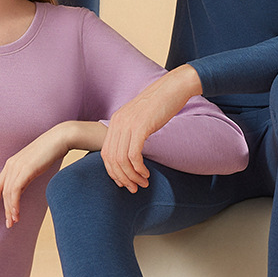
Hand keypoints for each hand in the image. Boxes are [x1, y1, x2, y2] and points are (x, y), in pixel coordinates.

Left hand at [0, 121, 105, 227]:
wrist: (59, 139)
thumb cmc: (49, 152)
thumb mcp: (33, 166)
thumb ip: (25, 176)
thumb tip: (21, 189)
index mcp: (11, 164)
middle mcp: (10, 165)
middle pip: (1, 192)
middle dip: (3, 210)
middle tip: (9, 224)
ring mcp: (17, 166)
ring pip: (8, 193)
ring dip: (10, 210)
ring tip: (14, 221)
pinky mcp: (25, 169)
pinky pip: (15, 191)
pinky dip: (15, 204)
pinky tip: (17, 213)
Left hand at [101, 65, 202, 191]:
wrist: (172, 88)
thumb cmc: (160, 104)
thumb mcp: (140, 118)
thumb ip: (132, 132)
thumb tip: (131, 152)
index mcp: (115, 121)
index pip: (106, 153)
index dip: (113, 172)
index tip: (123, 182)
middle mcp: (118, 123)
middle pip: (112, 159)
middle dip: (122, 178)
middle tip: (133, 188)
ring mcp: (128, 124)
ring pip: (122, 160)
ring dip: (131, 176)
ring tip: (142, 183)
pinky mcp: (141, 127)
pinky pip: (133, 155)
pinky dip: (138, 168)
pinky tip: (146, 173)